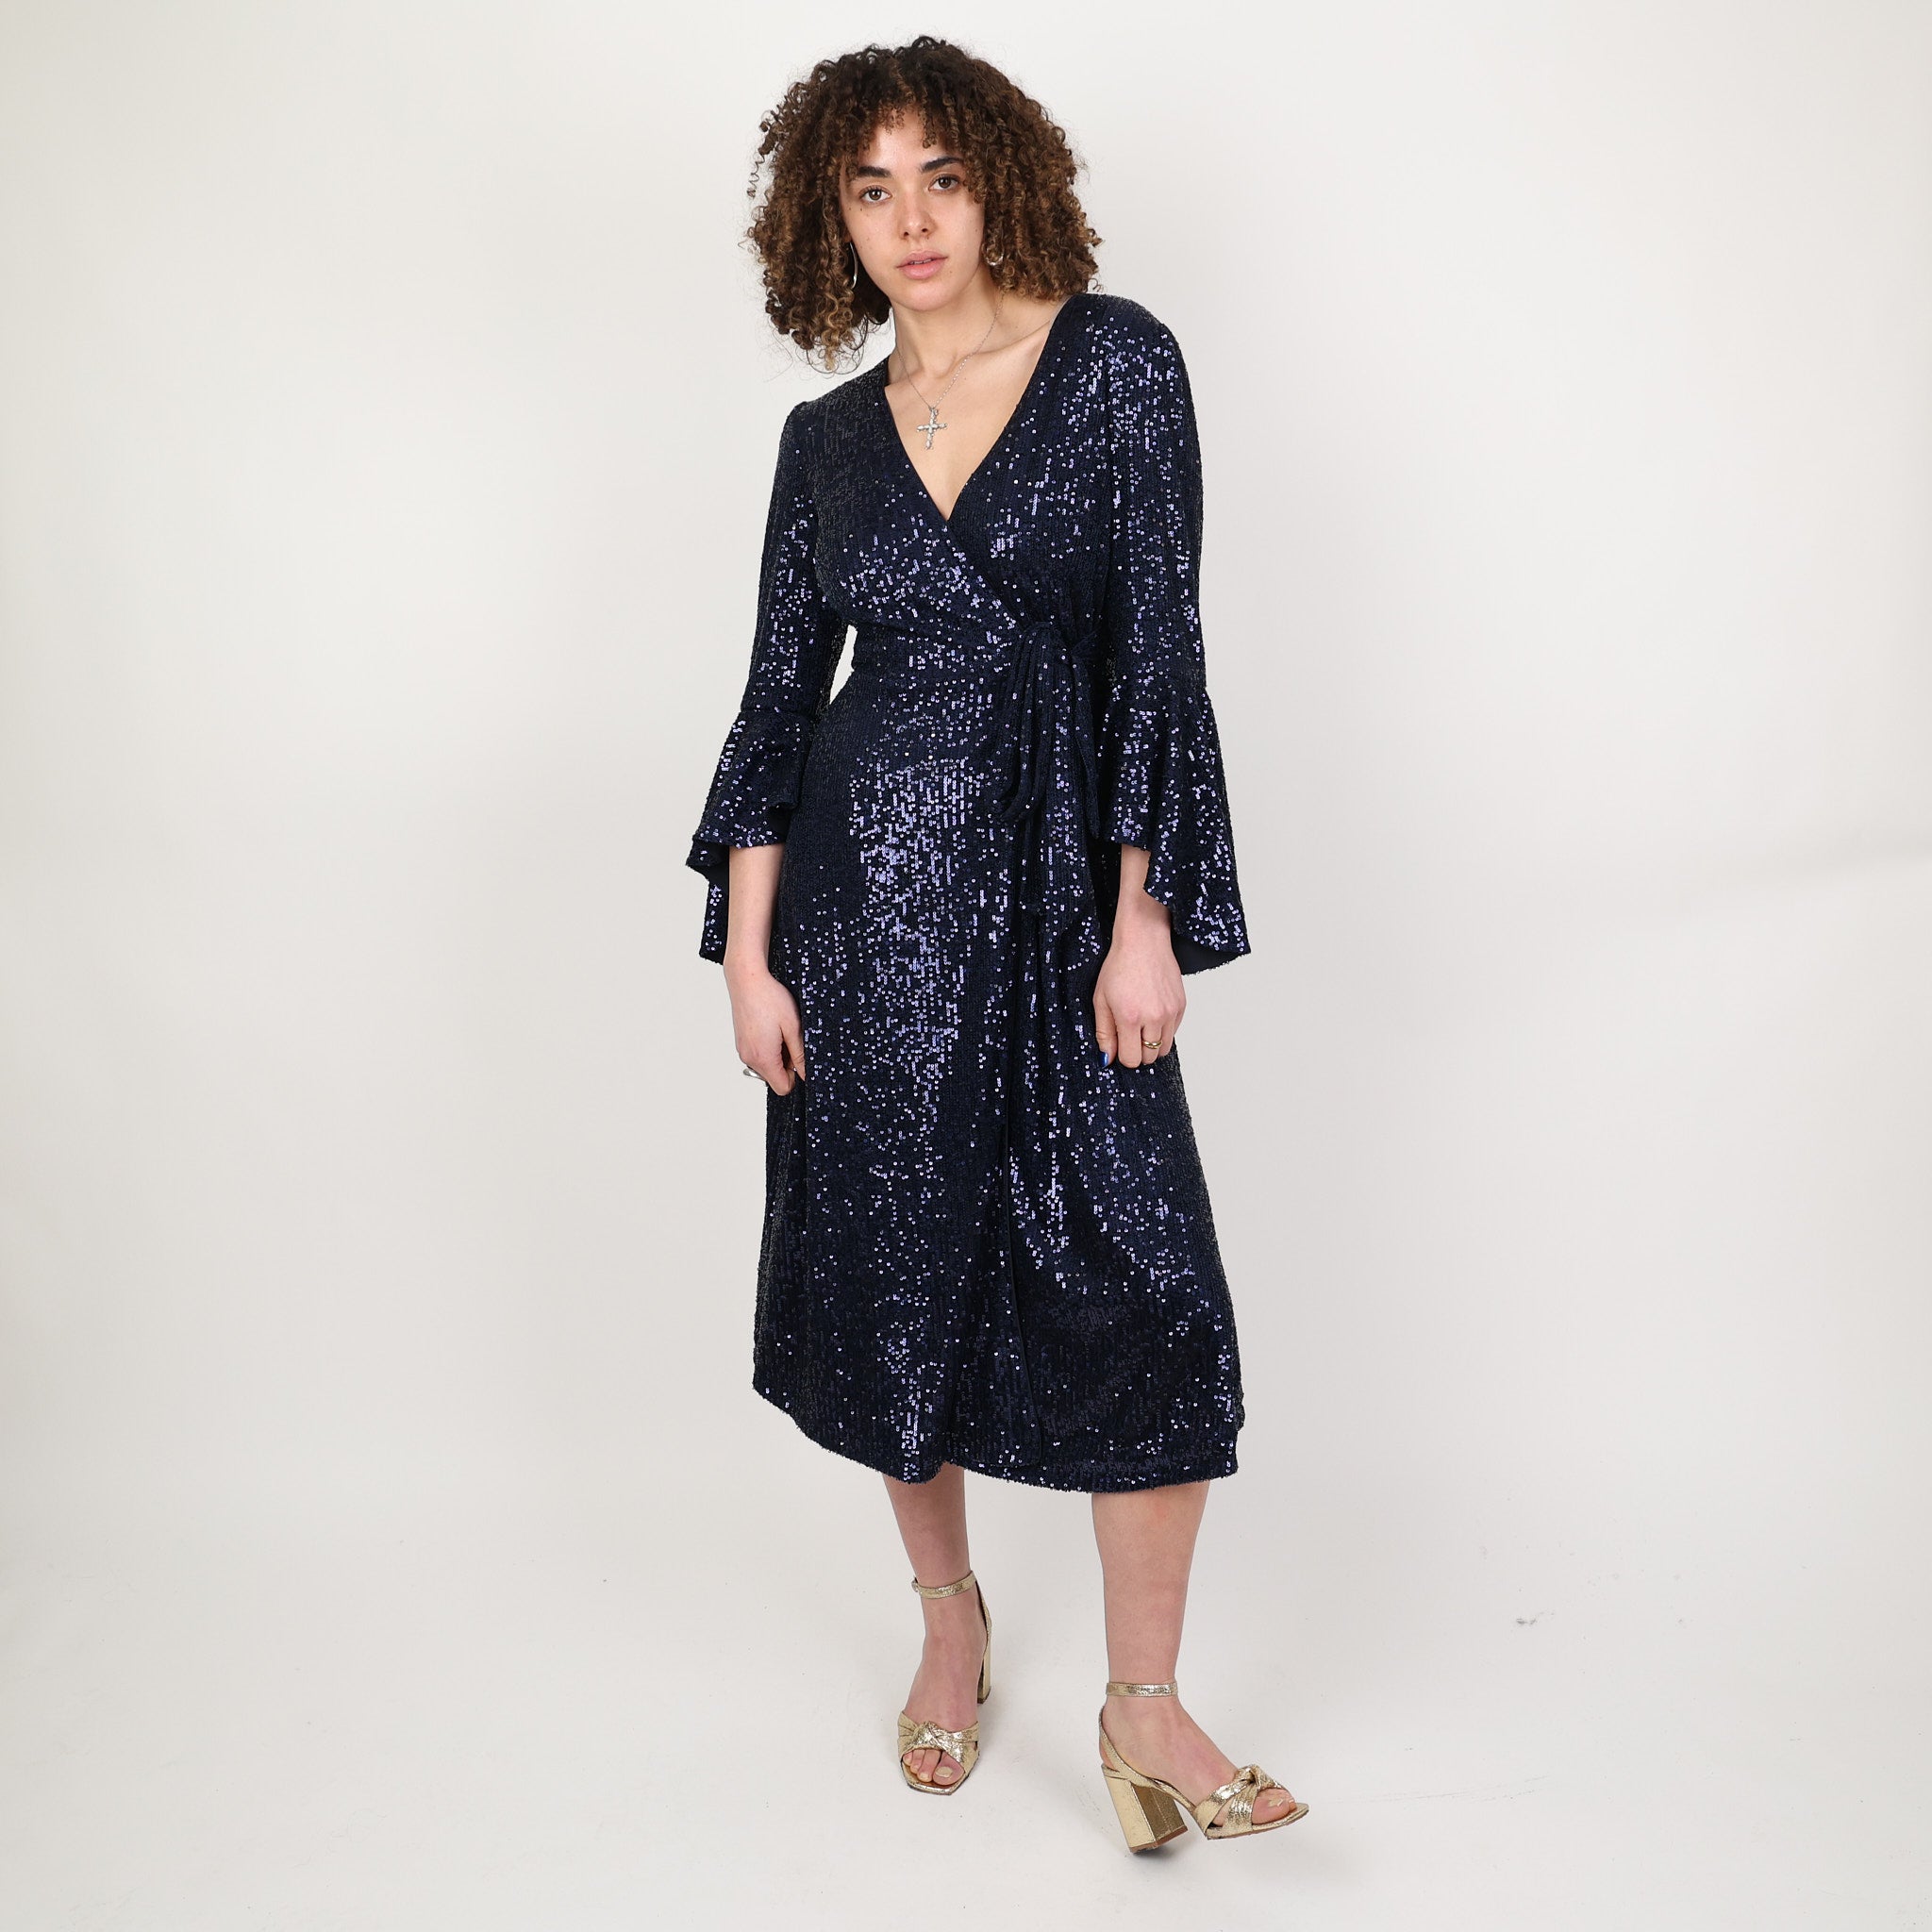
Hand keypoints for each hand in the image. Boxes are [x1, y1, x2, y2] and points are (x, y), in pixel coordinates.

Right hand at [726, 957, 805, 1092]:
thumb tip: (806, 1074)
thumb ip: (800, 1055)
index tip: (800, 1056)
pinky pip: (758, 1054)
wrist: (747, 979)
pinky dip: (768, 1046)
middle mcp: (749, 1058)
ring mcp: (743, 1050)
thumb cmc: (769, 998)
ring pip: (766, 1065)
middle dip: (787, 1063)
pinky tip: (771, 1026)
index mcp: (763, 1058)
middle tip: (791, 1037)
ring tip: (780, 1029)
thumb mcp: (793, 1027)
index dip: (796, 1076)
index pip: (783, 1087)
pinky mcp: (741, 1042)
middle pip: (774, 1077)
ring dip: (778, 1053)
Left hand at [1093, 923, 1183, 1068]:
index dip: (1122, 1056)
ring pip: (1164, 1049)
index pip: (1131, 1059)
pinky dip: (1162, 1031)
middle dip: (1137, 1052)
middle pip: (1149, 1058)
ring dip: (1151, 1044)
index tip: (1118, 1045)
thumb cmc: (1119, 967)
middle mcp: (1154, 1017)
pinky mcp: (1181, 1006)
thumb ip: (1104, 1032)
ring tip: (1140, 1027)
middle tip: (1128, 1035)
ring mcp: (1170, 1012)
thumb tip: (1108, 1059)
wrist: (1144, 941)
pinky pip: (1174, 1033)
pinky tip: (1151, 1014)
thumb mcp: (1100, 1000)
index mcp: (1130, 1017)